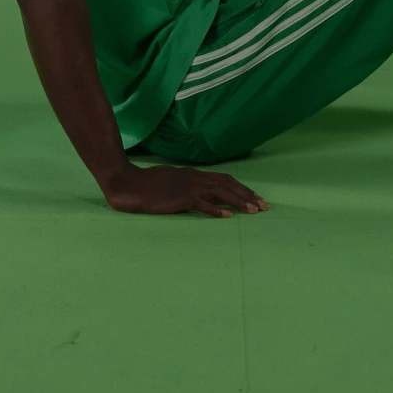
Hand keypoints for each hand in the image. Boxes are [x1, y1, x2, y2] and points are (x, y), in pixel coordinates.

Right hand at [103, 163, 269, 216]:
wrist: (128, 184)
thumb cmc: (148, 184)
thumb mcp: (172, 180)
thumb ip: (188, 184)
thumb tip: (202, 193)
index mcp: (193, 174)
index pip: (224, 179)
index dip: (242, 188)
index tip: (257, 198)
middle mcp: (194, 177)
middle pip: (227, 184)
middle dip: (247, 195)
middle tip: (264, 206)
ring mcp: (187, 187)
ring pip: (219, 192)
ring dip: (238, 202)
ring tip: (253, 211)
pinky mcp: (178, 198)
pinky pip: (201, 204)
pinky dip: (215, 210)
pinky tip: (227, 217)